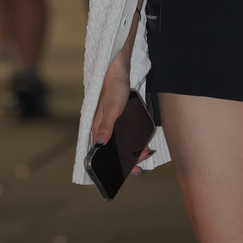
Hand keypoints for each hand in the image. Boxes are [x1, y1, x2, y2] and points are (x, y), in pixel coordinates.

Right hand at [90, 53, 151, 173]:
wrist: (118, 71)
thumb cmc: (113, 88)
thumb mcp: (113, 108)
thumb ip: (106, 126)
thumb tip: (99, 144)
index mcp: (97, 128)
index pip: (103, 153)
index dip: (116, 164)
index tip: (129, 171)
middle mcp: (102, 128)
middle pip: (113, 150)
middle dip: (128, 158)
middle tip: (142, 162)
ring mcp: (110, 123)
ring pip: (121, 143)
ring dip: (132, 150)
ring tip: (146, 152)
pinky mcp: (118, 118)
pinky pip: (125, 134)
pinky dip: (133, 141)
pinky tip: (142, 142)